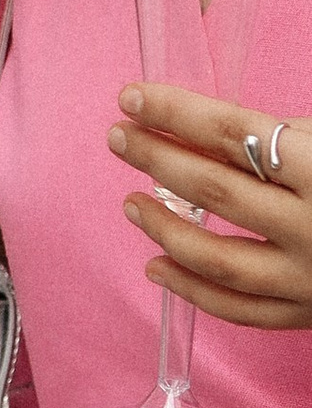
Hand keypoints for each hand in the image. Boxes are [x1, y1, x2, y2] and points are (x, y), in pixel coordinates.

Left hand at [109, 85, 311, 328]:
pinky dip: (191, 291)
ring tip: (130, 202)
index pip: (236, 133)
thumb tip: (208, 134)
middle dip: (158, 159)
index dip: (178, 112)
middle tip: (118, 137)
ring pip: (219, 259)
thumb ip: (289, 139)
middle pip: (218, 190)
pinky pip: (241, 311)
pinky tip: (155, 266)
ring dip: (164, 229)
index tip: (133, 97)